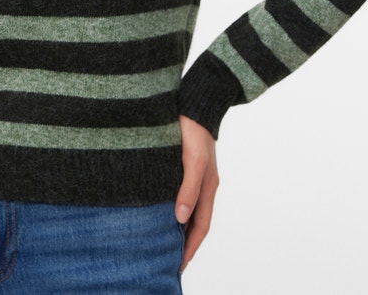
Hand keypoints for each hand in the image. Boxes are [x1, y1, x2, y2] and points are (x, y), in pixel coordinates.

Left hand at [174, 114, 218, 271]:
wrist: (196, 100)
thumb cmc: (194, 128)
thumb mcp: (192, 159)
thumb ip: (188, 188)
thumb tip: (180, 218)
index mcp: (208, 186)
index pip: (200, 227)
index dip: (190, 248)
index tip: (178, 267)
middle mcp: (203, 183)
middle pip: (195, 221)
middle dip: (184, 243)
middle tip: (168, 261)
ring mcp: (195, 173)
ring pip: (187, 207)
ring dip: (178, 226)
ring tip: (162, 241)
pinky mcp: (184, 163)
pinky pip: (180, 192)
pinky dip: (173, 206)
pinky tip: (159, 208)